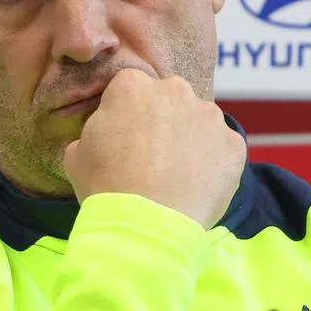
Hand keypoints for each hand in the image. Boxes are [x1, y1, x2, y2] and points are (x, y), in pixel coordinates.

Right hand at [63, 69, 247, 229]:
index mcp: (132, 86)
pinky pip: (223, 149)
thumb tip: (107, 132)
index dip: (127, 115)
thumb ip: (97, 129)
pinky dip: (214, 163)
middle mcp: (175, 90)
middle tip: (153, 158)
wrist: (146, 224)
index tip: (125, 139)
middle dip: (163, 121)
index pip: (130, 90)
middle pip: (169, 99)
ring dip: (191, 140)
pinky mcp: (234, 144)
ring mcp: (209, 116)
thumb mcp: (77, 152)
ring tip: (178, 176)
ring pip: (200, 122)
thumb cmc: (105, 186)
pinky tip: (197, 186)